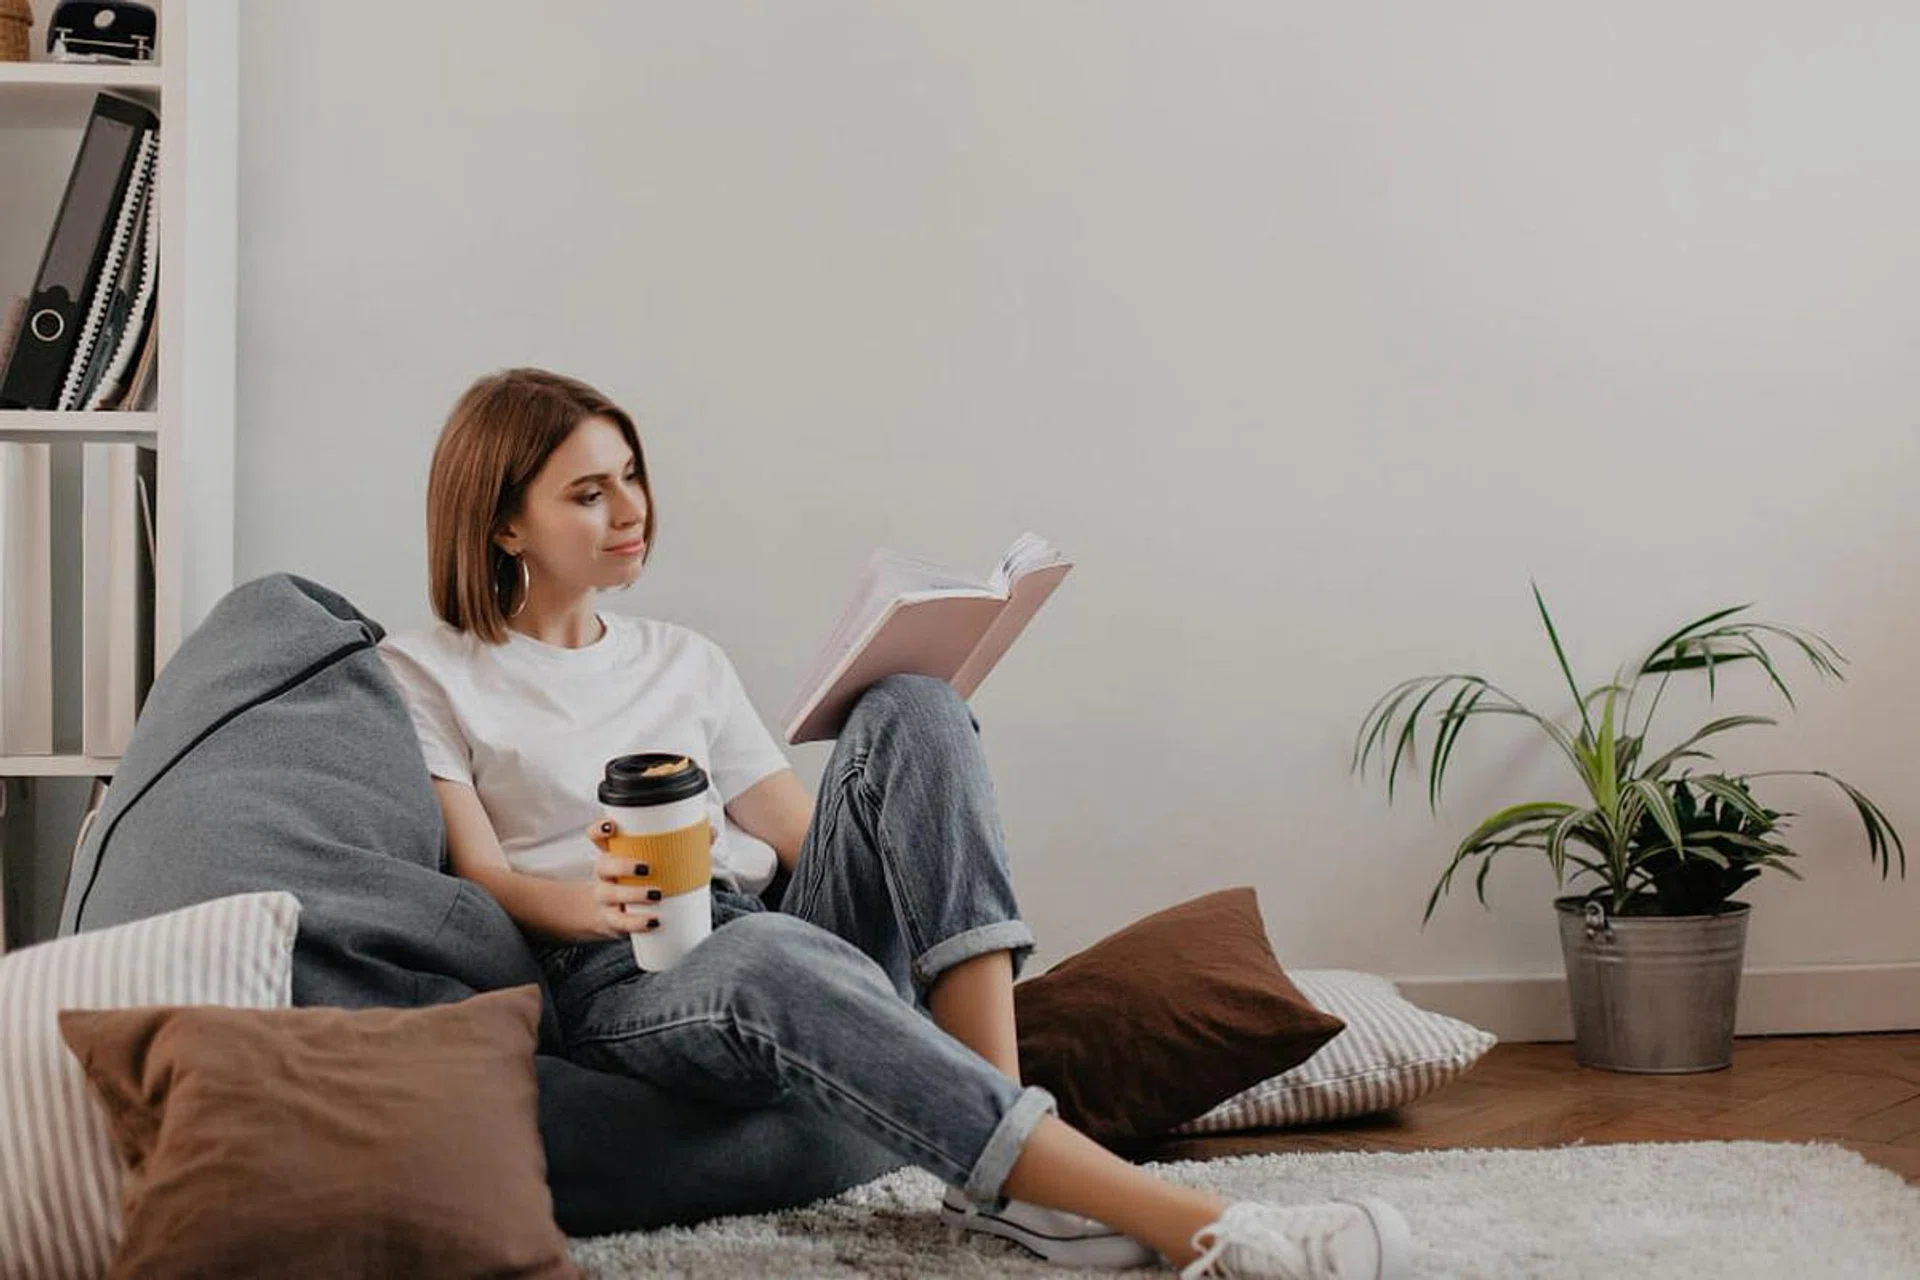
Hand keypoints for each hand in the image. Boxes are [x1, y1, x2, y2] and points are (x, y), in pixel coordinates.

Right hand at [585, 818, 718, 938]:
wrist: (613, 914)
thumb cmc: (639, 881)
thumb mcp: (653, 862)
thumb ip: (683, 845)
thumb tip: (711, 831)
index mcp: (614, 853)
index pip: (597, 837)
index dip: (599, 830)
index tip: (612, 827)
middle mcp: (604, 874)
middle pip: (603, 865)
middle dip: (623, 865)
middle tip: (647, 868)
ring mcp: (605, 897)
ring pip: (610, 893)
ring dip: (633, 894)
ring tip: (656, 894)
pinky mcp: (611, 920)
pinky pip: (620, 922)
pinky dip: (636, 922)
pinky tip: (653, 921)